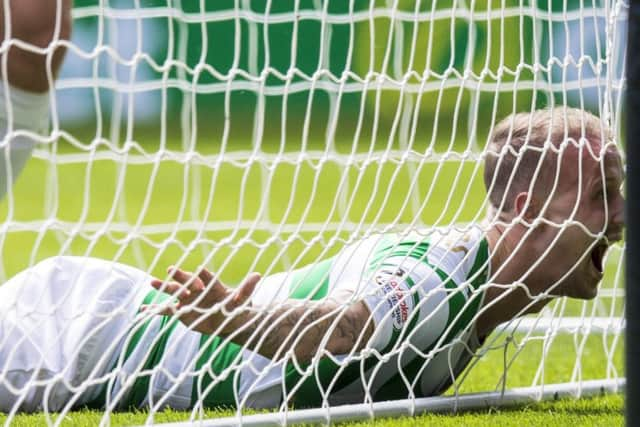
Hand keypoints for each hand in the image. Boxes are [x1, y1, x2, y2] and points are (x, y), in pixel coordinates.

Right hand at [145, 266, 260, 335]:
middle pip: (187, 281)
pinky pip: (165, 310)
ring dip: (163, 287)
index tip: (199, 271)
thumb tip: (258, 275)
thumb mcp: (242, 300)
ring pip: (173, 292)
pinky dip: (154, 310)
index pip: (206, 276)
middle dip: (180, 276)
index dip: (203, 275)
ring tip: (152, 283)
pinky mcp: (180, 312)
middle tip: (171, 269)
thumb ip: (247, 288)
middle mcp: (197, 289)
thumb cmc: (236, 307)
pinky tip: (142, 310)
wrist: (227, 321)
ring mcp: (187, 299)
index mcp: (211, 284)